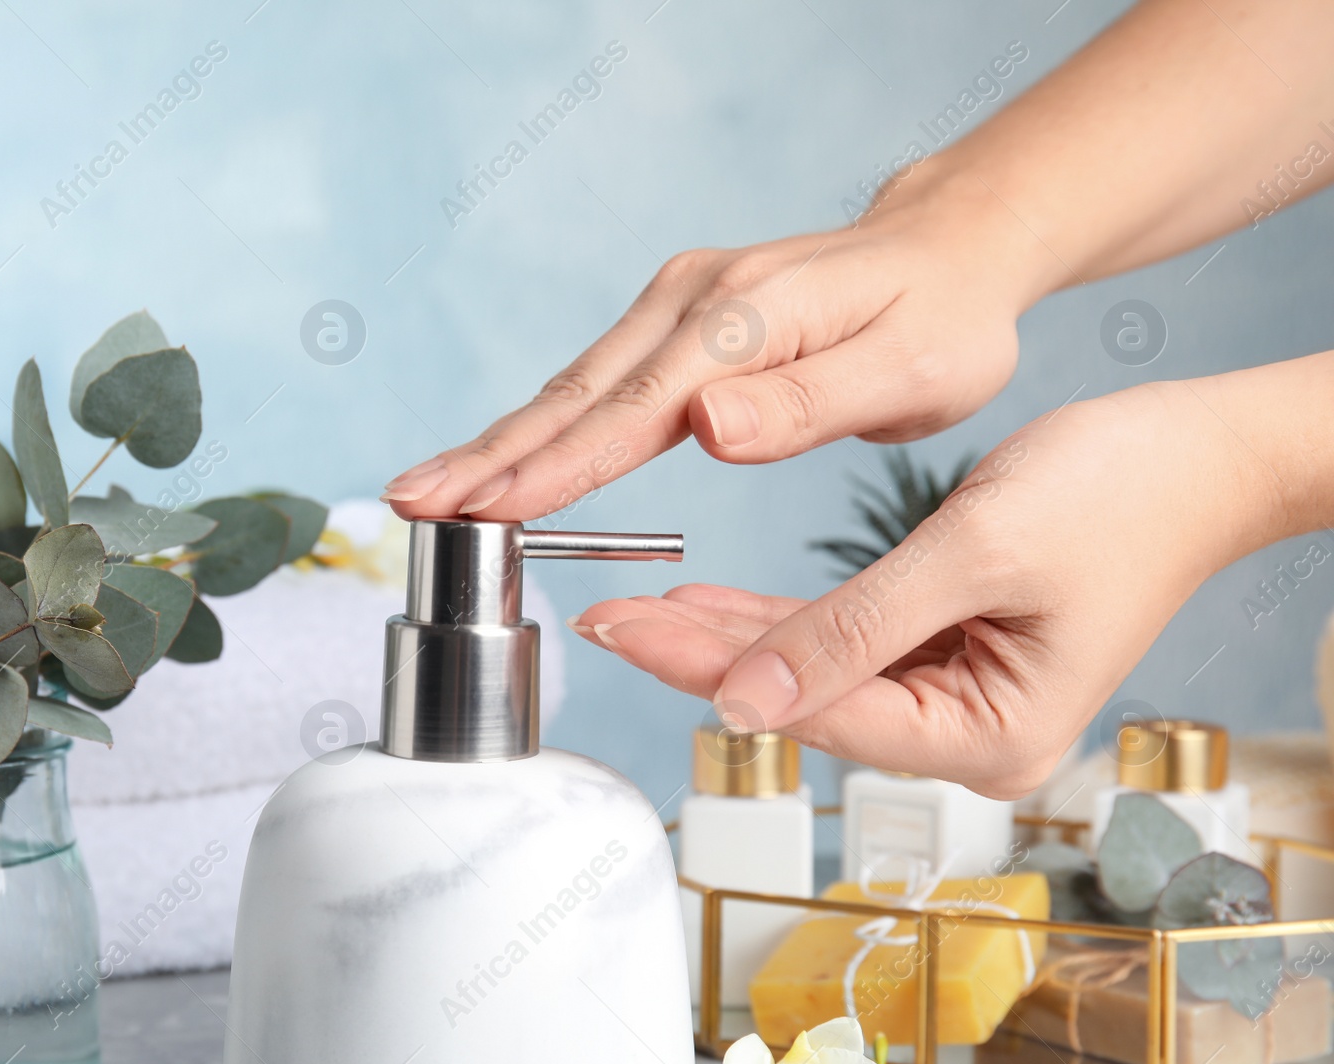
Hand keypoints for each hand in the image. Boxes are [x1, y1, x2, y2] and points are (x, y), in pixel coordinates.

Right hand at [382, 174, 1049, 520]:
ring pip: (575, 384)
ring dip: (500, 439)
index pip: (633, 409)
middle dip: (491, 453)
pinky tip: (504, 454)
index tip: (485, 510)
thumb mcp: (910, 372)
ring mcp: (683, 303)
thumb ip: (807, 403)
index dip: (555, 466)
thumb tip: (707, 426)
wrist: (951, 252)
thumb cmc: (943, 322)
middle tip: (412, 502)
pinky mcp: (681, 317)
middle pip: (578, 391)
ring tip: (430, 489)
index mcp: (746, 321)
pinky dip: (544, 421)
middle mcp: (698, 301)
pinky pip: (599, 378)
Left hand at [568, 380, 1277, 797]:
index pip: (815, 710)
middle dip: (700, 655)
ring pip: (811, 667)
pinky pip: (840, 639)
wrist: (1197, 458)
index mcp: (987, 737)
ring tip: (634, 608)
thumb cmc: (1117, 495)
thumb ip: (851, 630)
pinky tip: (703, 603)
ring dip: (725, 635)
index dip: (708, 672)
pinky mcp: (943, 653)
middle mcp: (966, 734)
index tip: (623, 631)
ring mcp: (954, 697)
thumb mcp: (972, 554)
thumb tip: (740, 697)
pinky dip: (773, 617)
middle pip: (803, 695)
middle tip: (604, 616)